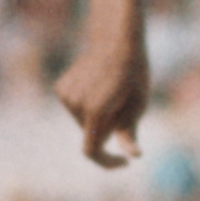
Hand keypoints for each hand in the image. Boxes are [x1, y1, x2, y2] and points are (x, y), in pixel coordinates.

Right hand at [53, 19, 148, 167]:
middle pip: (91, 134)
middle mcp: (75, 103)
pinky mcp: (60, 88)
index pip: (92, 152)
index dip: (107, 162)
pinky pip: (76, 108)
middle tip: (124, 105)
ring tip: (111, 91)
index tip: (123, 162)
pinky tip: (97, 84)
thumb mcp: (138, 104)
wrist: (116, 38)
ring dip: (98, 116)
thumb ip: (129, 132)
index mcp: (96, 110)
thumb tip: (133, 156)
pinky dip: (88, 105)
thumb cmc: (134, 73)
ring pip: (83, 122)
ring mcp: (65, 95)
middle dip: (108, 129)